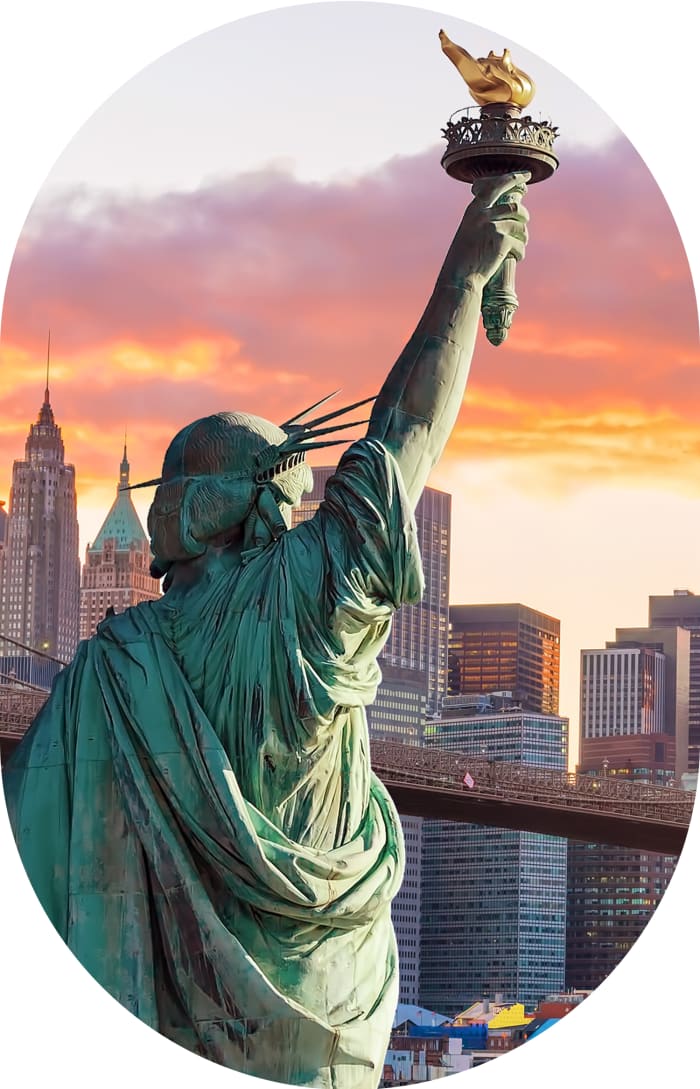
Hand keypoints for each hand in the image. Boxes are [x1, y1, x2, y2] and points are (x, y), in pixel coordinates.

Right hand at [449, 171, 529, 288]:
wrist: (460, 279)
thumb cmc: (464, 259)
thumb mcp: (470, 232)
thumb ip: (484, 218)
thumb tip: (509, 210)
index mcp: (473, 210)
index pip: (496, 186)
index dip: (513, 178)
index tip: (525, 175)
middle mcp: (482, 214)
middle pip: (515, 206)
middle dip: (524, 215)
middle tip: (525, 221)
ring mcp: (492, 227)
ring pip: (520, 226)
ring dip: (523, 237)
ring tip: (518, 246)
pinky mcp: (501, 241)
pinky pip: (520, 244)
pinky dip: (520, 252)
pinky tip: (516, 258)